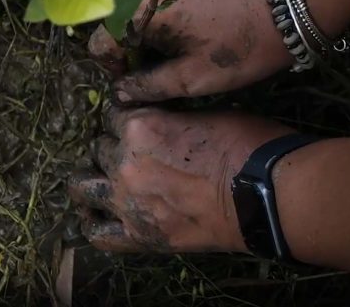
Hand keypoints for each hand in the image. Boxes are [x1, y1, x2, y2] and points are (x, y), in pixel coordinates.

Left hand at [69, 107, 291, 252]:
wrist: (266, 196)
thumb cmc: (246, 146)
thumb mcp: (204, 114)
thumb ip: (168, 118)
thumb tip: (159, 121)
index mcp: (138, 126)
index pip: (112, 114)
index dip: (125, 117)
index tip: (135, 122)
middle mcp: (124, 162)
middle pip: (99, 147)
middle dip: (112, 146)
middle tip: (133, 153)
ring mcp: (127, 202)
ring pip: (83, 186)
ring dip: (92, 178)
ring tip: (103, 179)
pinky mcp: (139, 236)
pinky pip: (98, 233)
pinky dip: (93, 223)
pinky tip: (95, 216)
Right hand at [89, 0, 292, 103]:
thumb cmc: (242, 43)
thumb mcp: (194, 78)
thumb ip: (149, 86)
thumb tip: (121, 93)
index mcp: (140, 9)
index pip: (101, 41)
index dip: (114, 68)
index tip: (140, 81)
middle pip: (117, 21)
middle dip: (133, 48)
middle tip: (165, 68)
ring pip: (136, 5)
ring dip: (149, 29)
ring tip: (181, 47)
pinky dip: (163, 10)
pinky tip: (192, 24)